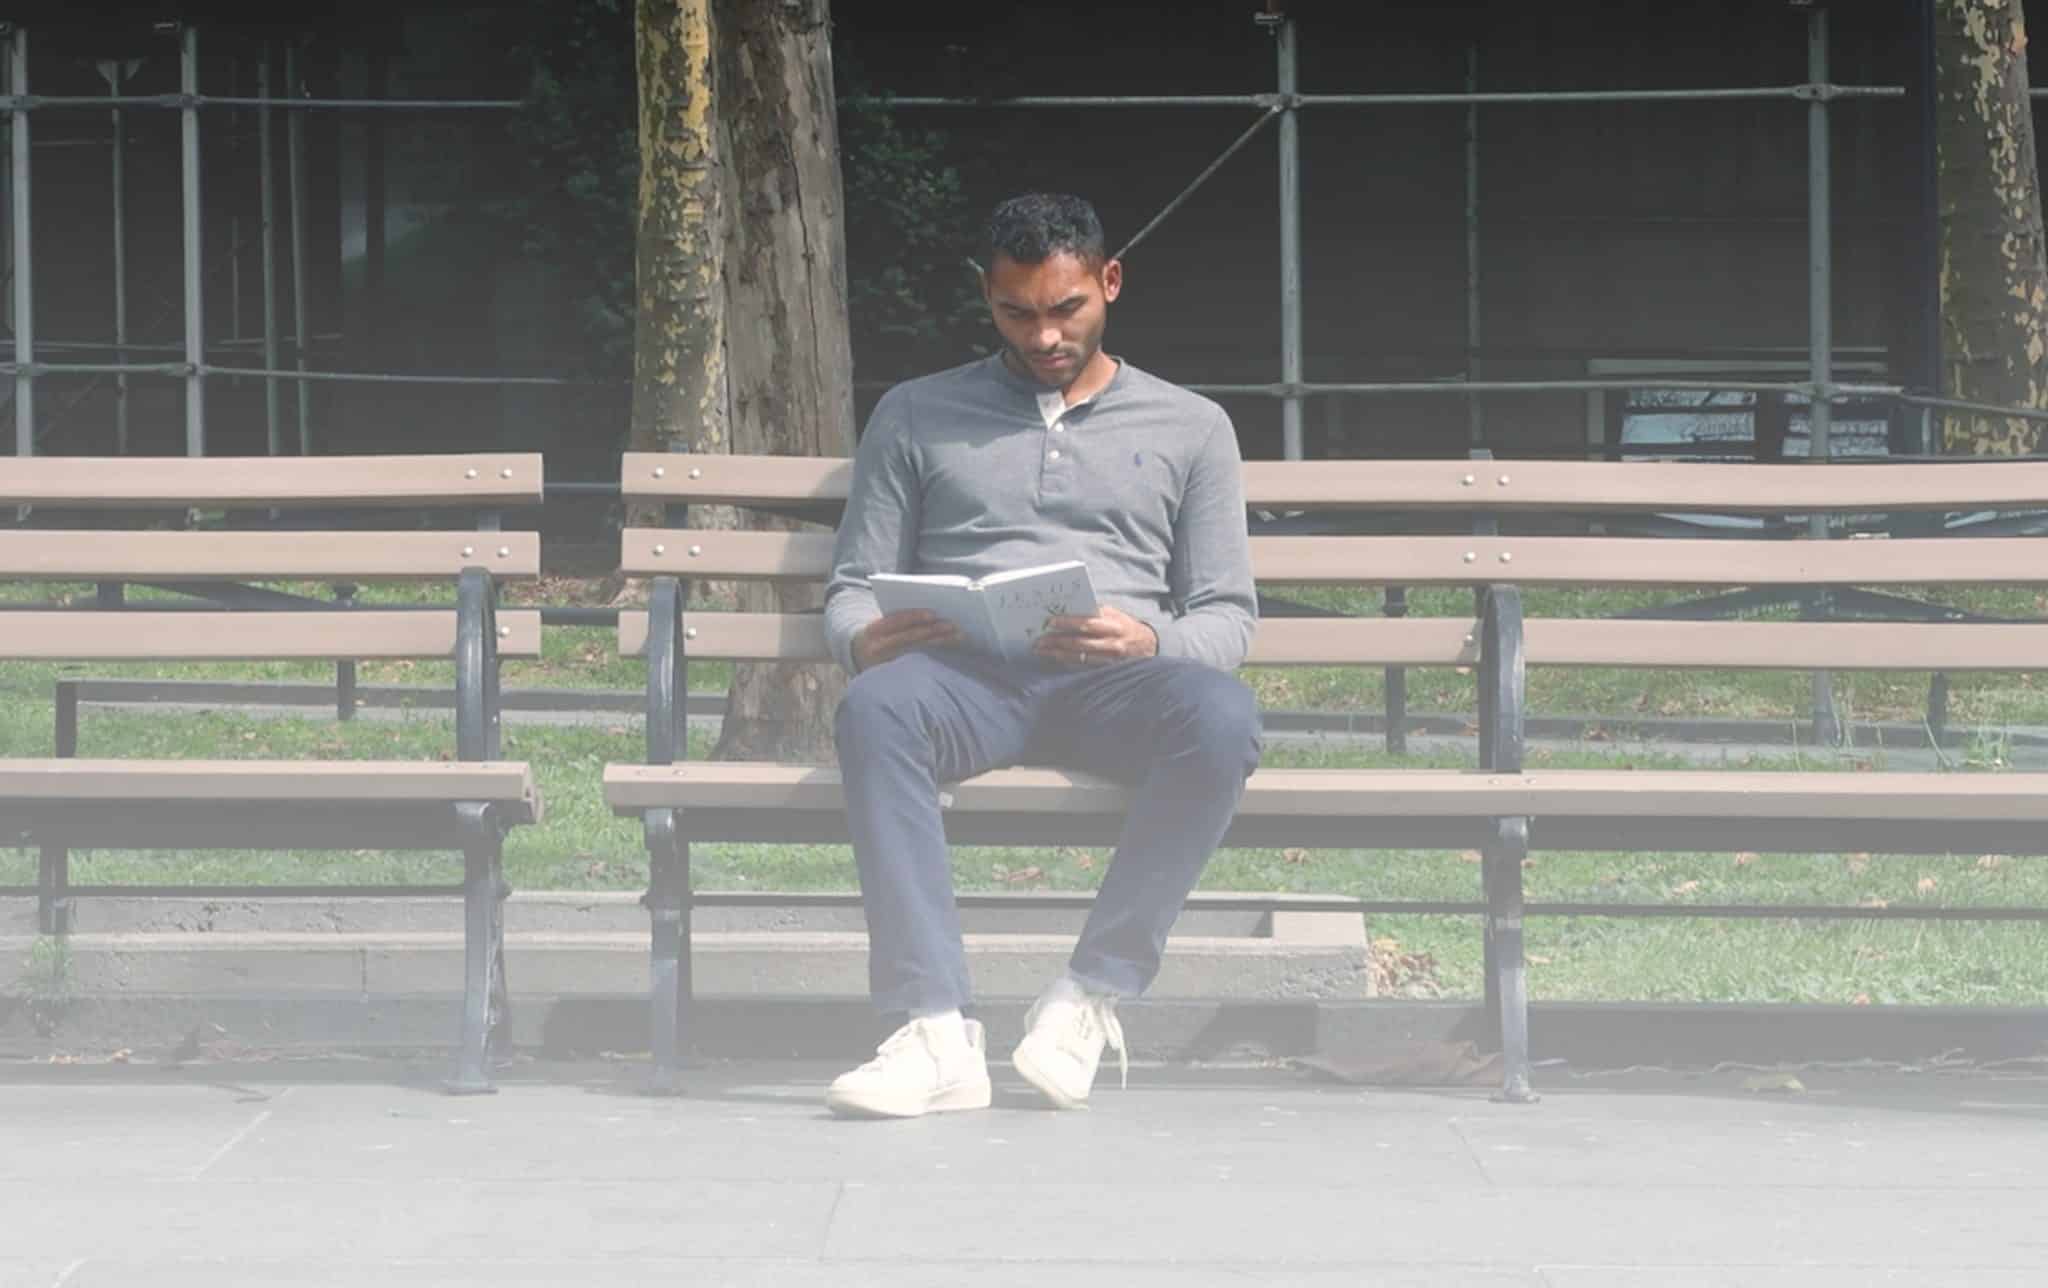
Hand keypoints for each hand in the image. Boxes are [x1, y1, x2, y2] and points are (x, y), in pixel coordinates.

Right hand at [853, 610, 960, 671]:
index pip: (894, 621)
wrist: (857, 655)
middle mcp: (879, 648)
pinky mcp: (897, 673)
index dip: (913, 617)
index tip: (933, 613)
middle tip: (953, 625)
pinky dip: (937, 654)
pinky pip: (920, 663)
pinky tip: (949, 648)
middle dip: (933, 631)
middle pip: (910, 638)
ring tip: (958, 636)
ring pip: (918, 651)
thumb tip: (929, 611)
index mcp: (873, 631)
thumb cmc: (876, 633)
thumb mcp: (878, 624)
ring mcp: (888, 663)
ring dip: (940, 643)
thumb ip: (896, 619)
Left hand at [1033, 604, 1157, 667]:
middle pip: (1079, 642)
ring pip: (1079, 657)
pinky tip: (1055, 658)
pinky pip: (1083, 666)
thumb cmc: (1125, 625)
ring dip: (1057, 654)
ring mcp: (1109, 658)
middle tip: (1039, 640)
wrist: (1147, 645)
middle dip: (1056, 641)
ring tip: (1042, 651)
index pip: (1086, 623)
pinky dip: (1067, 662)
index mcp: (1113, 624)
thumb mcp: (1114, 614)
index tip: (1049, 622)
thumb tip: (1068, 610)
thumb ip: (1094, 612)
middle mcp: (1112, 642)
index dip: (1067, 623)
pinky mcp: (1107, 669)